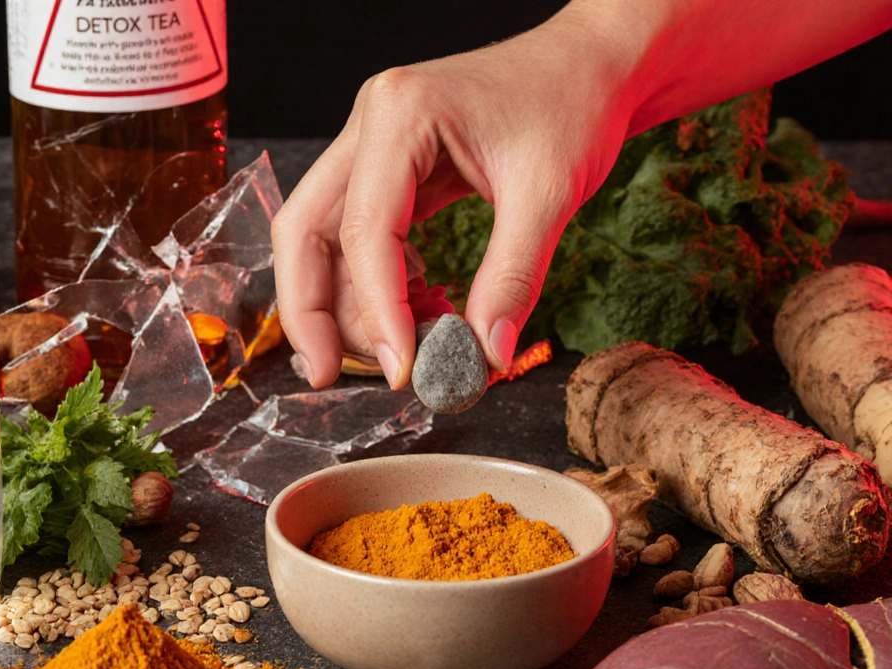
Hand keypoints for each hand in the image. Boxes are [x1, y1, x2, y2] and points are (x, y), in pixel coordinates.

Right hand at [271, 11, 635, 389]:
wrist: (593, 63)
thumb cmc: (573, 102)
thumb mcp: (550, 192)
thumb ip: (512, 277)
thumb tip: (485, 356)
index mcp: (400, 113)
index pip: (364, 229)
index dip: (375, 308)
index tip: (404, 368)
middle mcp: (369, 125)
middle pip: (304, 229)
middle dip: (310, 310)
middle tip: (325, 376)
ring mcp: (372, 146)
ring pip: (322, 238)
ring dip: (348, 303)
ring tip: (409, 348)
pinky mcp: (389, 169)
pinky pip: (359, 237)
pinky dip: (378, 284)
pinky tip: (423, 310)